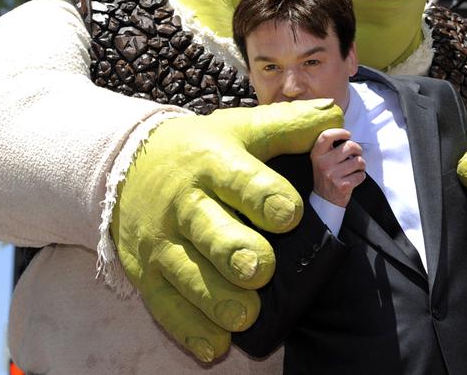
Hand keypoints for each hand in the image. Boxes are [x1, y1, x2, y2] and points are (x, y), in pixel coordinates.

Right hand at [110, 99, 342, 361]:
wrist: (129, 162)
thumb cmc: (201, 149)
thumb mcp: (243, 128)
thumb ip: (292, 126)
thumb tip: (337, 120)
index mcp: (214, 163)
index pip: (241, 180)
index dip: (266, 197)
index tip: (289, 213)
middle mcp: (186, 203)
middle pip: (210, 231)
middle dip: (236, 252)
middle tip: (260, 268)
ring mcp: (163, 240)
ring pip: (188, 274)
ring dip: (216, 298)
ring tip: (244, 314)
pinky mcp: (147, 271)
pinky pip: (165, 305)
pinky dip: (189, 329)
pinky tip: (215, 346)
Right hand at [310, 128, 366, 206]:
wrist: (325, 200)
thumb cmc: (326, 176)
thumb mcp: (321, 160)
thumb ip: (330, 148)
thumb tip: (347, 135)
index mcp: (317, 155)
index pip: (326, 136)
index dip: (340, 132)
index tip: (348, 134)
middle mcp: (323, 164)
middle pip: (349, 146)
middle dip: (357, 149)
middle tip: (356, 154)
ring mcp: (332, 175)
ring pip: (359, 161)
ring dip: (361, 164)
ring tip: (355, 168)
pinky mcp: (342, 186)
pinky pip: (361, 175)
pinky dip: (361, 176)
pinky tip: (354, 178)